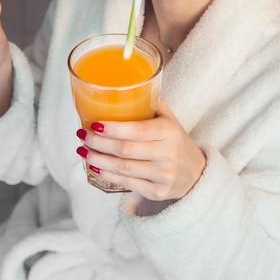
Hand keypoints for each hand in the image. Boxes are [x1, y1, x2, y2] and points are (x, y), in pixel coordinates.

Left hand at [76, 99, 206, 201]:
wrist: (197, 174)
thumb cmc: (176, 142)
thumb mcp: (170, 120)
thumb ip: (151, 103)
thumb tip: (123, 86)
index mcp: (169, 132)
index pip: (137, 130)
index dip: (113, 128)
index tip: (94, 124)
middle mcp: (167, 154)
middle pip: (125, 150)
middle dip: (99, 142)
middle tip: (82, 134)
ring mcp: (162, 176)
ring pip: (123, 168)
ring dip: (98, 159)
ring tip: (83, 150)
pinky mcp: (157, 193)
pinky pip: (127, 184)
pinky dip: (107, 175)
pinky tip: (95, 167)